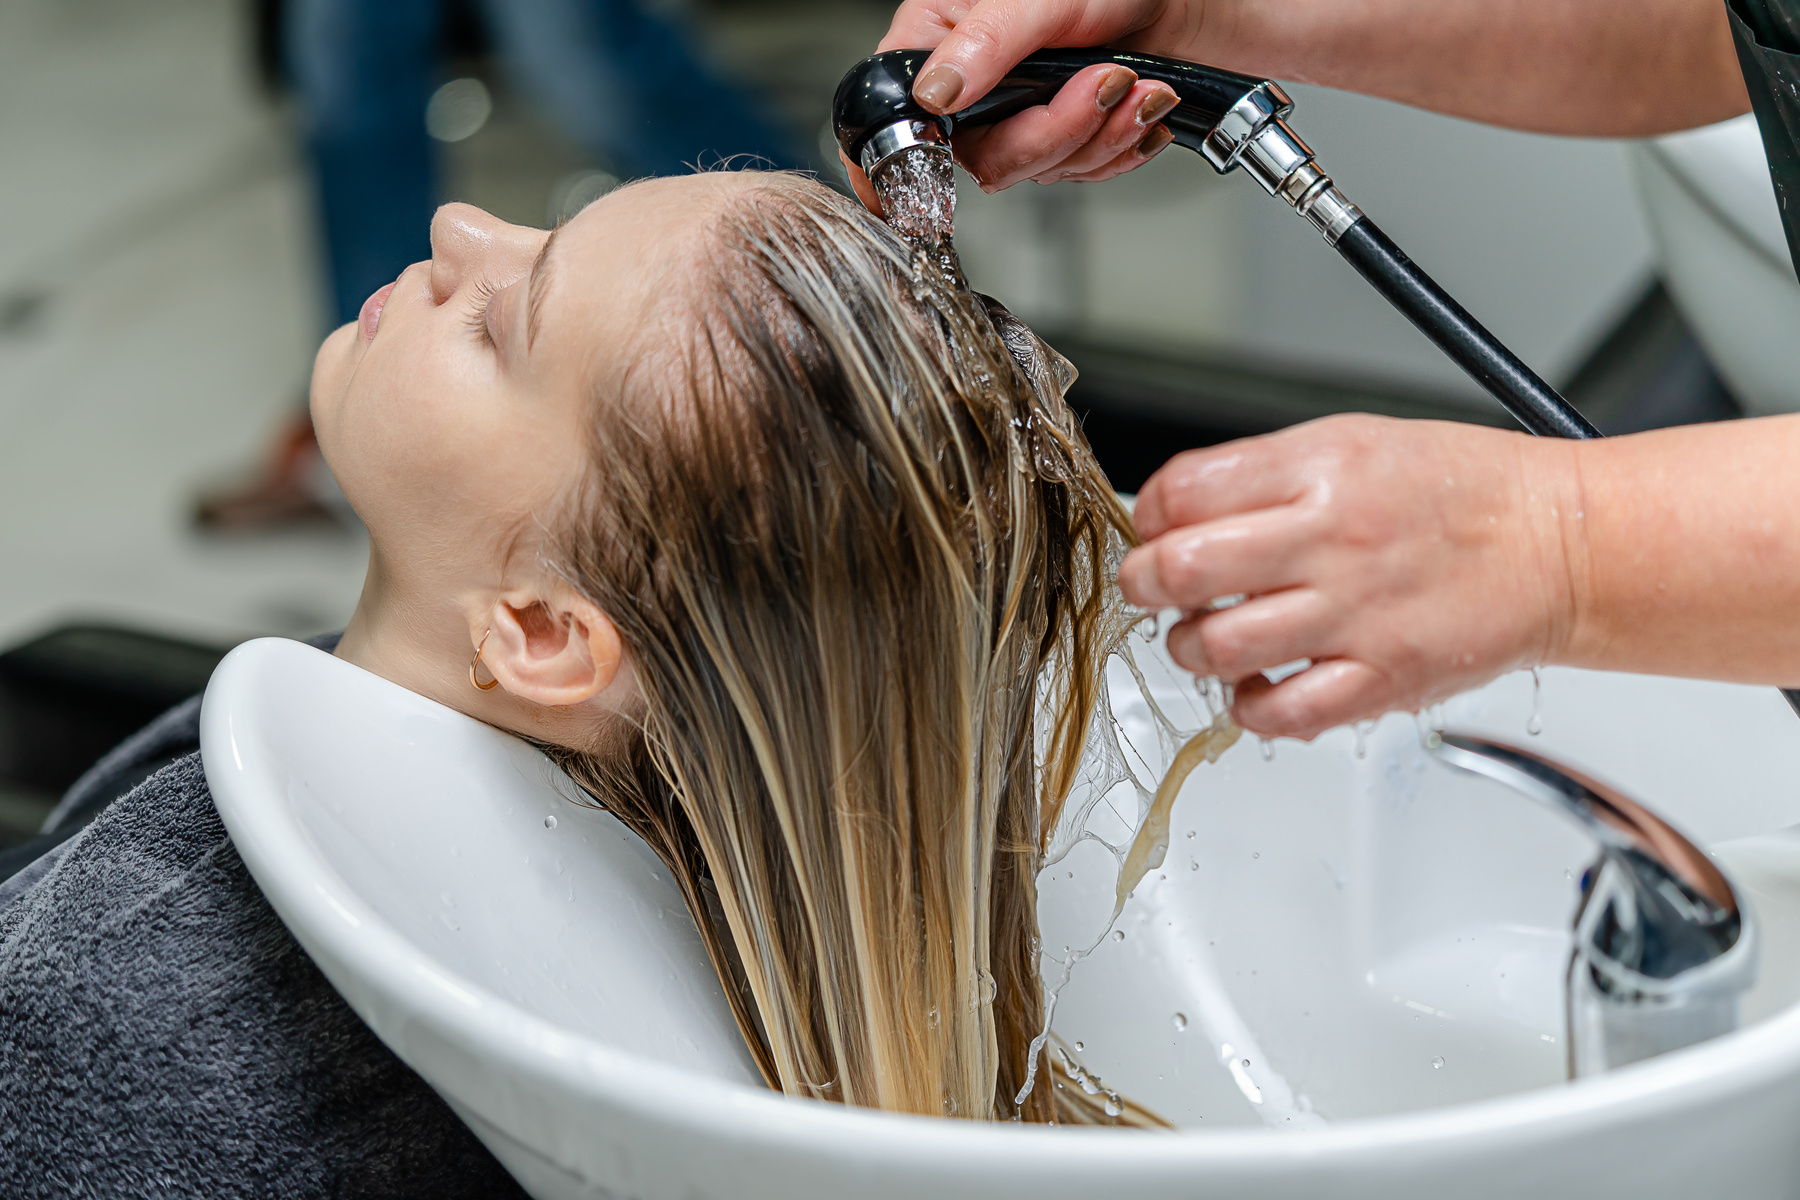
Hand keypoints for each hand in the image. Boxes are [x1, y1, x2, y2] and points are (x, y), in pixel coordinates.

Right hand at [853, 0, 1194, 198]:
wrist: (1183, 1)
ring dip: (1101, 135)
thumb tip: (935, 93)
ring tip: (1137, 85)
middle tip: (1103, 81)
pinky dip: (1120, 147)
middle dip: (1056, 131)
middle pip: (984, 157)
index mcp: (941, 37)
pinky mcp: (1060, 140)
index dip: (901, 159)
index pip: (896, 113)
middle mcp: (973, 84)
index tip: (928, 183)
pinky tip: (1139, 108)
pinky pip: (1079, 175)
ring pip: (1037, 172)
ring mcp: (1017, 117)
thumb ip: (987, 40)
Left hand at [1117, 415, 1582, 739]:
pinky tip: (1254, 686)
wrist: (1561, 544)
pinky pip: (1280, 713)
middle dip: (1144, 581)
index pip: (1184, 492)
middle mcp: (1331, 540)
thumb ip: (1262, 473)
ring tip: (1206, 636)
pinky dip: (1247, 707)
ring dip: (1190, 647)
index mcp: (1319, 471)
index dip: (1149, 513)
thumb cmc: (1460, 491)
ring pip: (1217, 646)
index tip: (1153, 527)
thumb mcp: (1352, 442)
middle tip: (1151, 585)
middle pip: (1182, 569)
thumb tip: (1175, 508)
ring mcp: (1354, 615)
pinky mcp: (1381, 679)